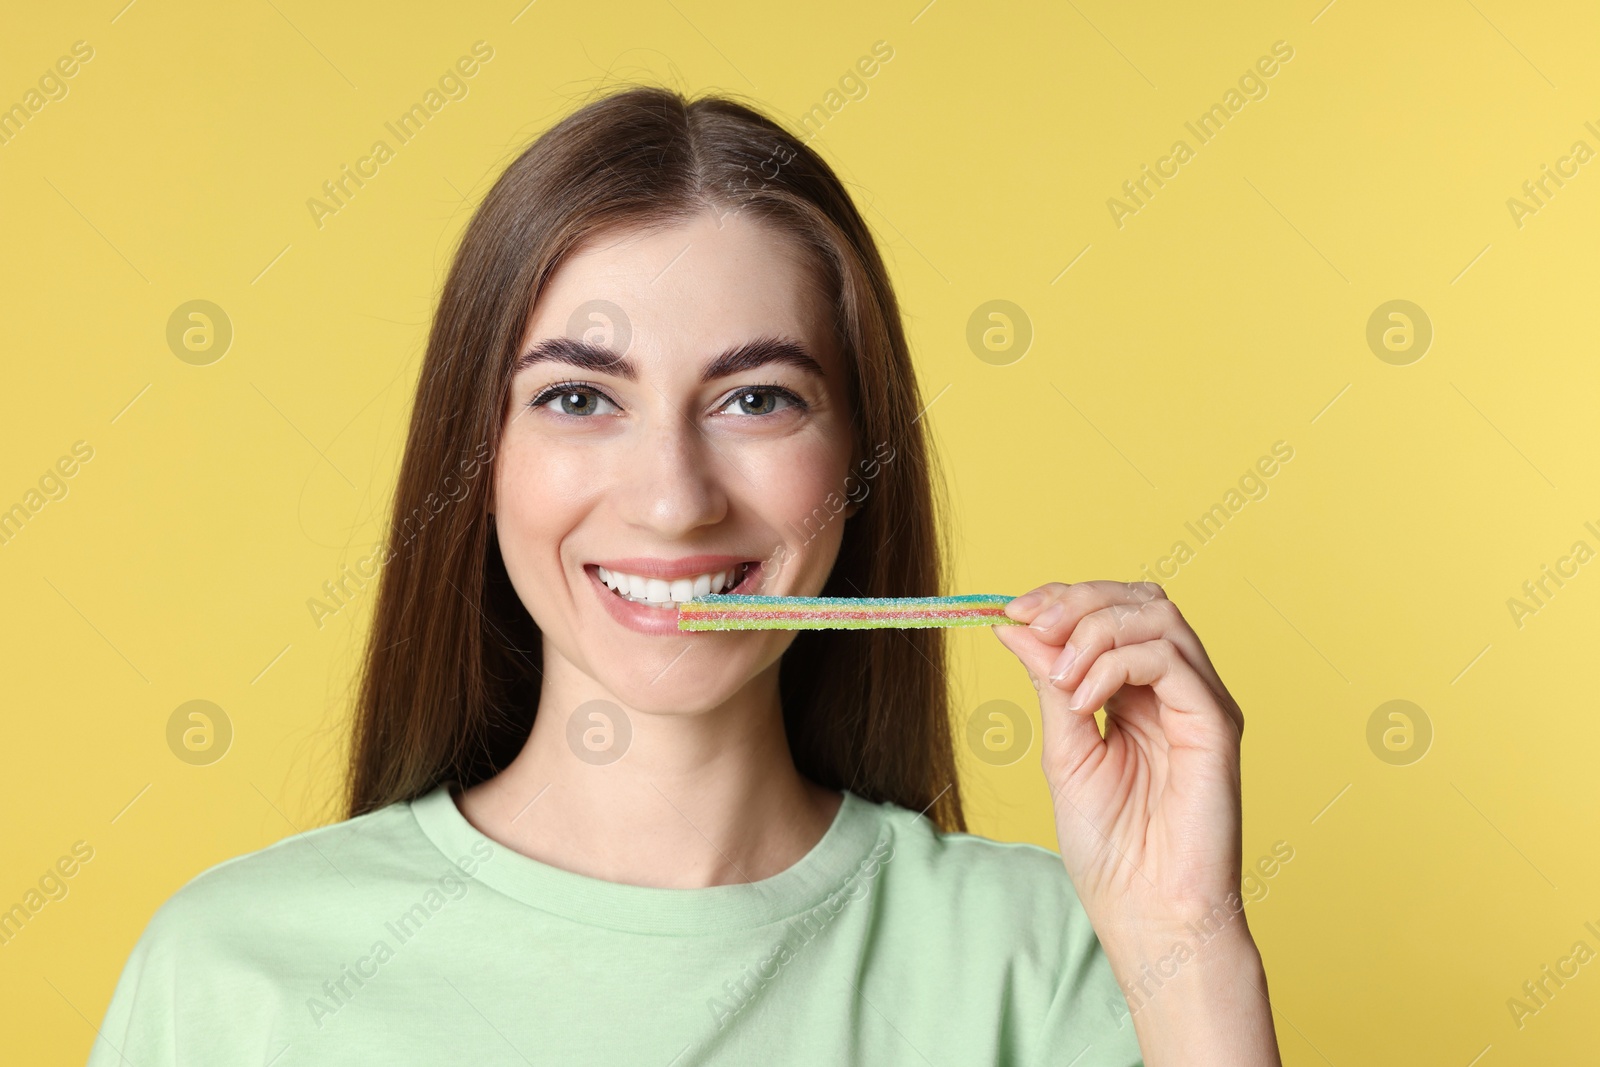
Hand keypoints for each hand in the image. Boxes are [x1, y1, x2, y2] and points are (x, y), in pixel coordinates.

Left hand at [992, 581, 1246, 945]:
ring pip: (1158, 616)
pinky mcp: (1216, 724)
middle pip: (1141, 600)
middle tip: (1031, 622)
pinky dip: (1116, 663)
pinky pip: (1170, 660)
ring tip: (1059, 673)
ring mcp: (1200, 703)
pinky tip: (1083, 698)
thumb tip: (1012, 624)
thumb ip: (1048, 683)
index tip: (1011, 609)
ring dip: (1094, 628)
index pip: (1112, 612)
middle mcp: (1176, 689)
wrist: (1146, 912)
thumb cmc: (1111, 847)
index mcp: (1139, 693)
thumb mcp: (1063, 749)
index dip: (1063, 598)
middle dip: (1078, 600)